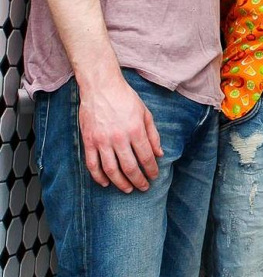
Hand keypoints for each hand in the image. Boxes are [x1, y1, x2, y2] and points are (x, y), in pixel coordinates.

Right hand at [77, 72, 162, 191]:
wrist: (101, 87)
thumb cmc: (125, 98)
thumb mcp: (145, 113)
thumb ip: (153, 135)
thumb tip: (159, 154)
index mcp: (135, 130)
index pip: (146, 157)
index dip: (151, 169)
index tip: (154, 176)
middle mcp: (119, 138)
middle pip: (130, 167)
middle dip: (139, 180)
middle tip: (144, 187)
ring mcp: (102, 141)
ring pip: (111, 170)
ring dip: (121, 183)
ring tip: (128, 189)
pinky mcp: (88, 141)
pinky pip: (92, 165)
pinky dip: (99, 177)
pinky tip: (106, 183)